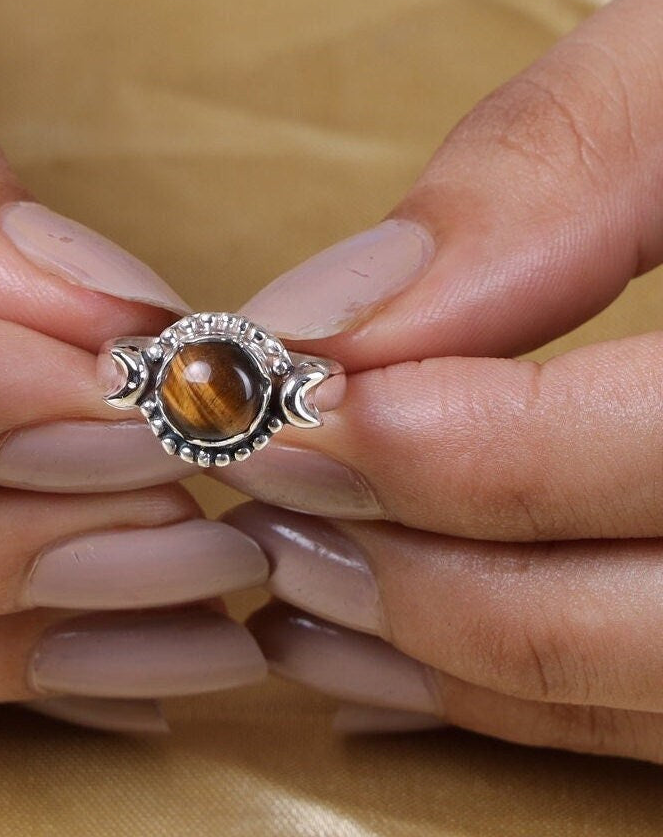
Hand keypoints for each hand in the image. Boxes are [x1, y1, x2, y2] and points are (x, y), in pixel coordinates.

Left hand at [221, 0, 662, 760]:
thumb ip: (551, 167)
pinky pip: (622, 716)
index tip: (285, 404)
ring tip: (288, 566)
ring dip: (422, 646)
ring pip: (610, 691)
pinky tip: (371, 638)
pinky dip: (486, 691)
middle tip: (260, 486)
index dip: (450, 448)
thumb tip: (349, 312)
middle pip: (615, 621)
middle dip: (409, 565)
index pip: (653, 455)